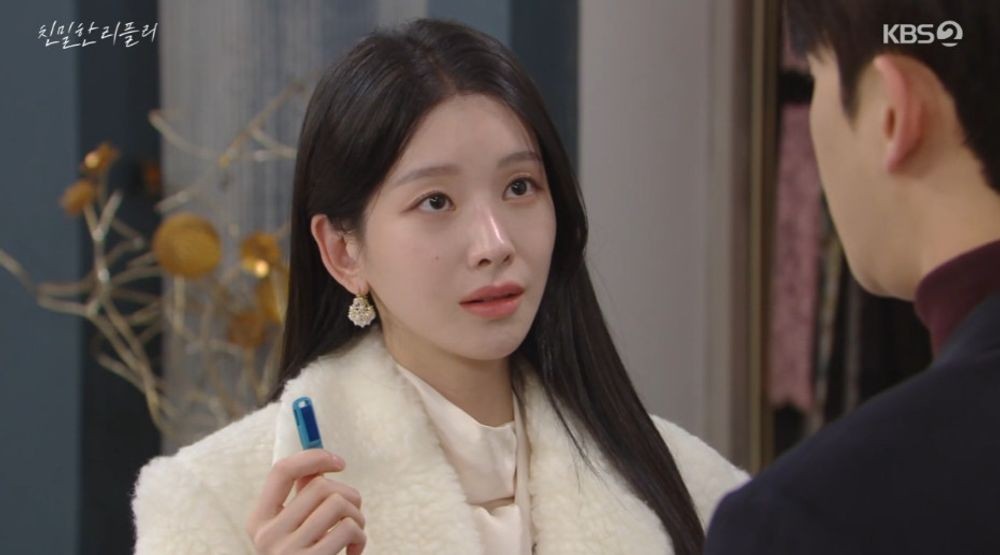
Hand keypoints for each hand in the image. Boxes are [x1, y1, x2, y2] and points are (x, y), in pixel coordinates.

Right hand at [246, 449, 365, 553]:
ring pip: (339, 505)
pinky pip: (348, 529)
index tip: (339, 462)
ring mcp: (287, 552)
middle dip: (347, 493)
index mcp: (258, 520)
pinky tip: (353, 551)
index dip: (313, 457)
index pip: (281, 471)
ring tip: (354, 532)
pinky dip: (360, 538)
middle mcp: (267, 536)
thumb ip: (301, 499)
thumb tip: (321, 464)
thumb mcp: (292, 529)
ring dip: (357, 516)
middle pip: (319, 487)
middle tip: (353, 511)